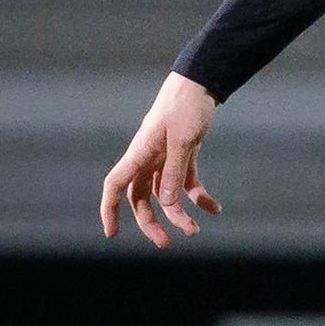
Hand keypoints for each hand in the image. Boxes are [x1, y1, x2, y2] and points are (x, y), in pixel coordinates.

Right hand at [100, 71, 222, 246]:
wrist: (201, 82)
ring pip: (165, 195)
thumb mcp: (184, 139)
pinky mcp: (185, 155)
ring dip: (177, 214)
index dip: (109, 210)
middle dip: (151, 223)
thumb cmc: (187, 106)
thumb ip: (175, 172)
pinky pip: (187, 183)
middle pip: (141, 199)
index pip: (115, 185)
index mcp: (140, 153)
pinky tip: (214, 209)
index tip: (112, 233)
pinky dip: (199, 197)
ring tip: (194, 231)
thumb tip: (168, 204)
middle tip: (166, 243)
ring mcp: (166, 158)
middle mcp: (149, 159)